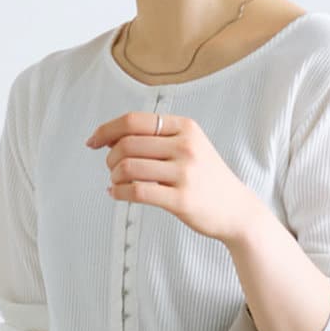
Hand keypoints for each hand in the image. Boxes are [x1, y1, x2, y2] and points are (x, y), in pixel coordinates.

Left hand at [86, 110, 262, 244]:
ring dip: (114, 175)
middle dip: (110, 156)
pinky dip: (118, 192)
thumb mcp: (189, 146)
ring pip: (130, 167)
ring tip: (115, 182)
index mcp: (185, 127)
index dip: (107, 129)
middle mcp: (185, 146)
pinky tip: (115, 194)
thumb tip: (110, 136)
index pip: (134, 120)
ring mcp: (184, 173)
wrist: (236, 210)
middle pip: (128, 143)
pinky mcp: (181, 200)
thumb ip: (157, 138)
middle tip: (111, 168)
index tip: (93, 141)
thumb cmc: (206, 179)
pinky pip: (138, 192)